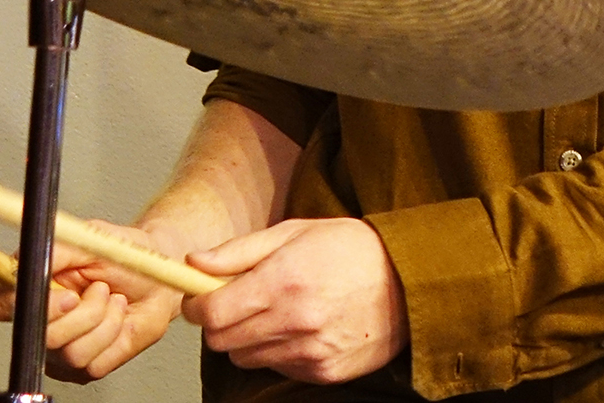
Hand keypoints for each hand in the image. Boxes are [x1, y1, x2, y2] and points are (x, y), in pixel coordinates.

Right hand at [0, 221, 191, 382]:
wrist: (158, 277)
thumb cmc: (123, 256)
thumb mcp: (92, 238)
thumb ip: (58, 249)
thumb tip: (30, 258)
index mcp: (33, 287)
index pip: (2, 305)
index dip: (28, 304)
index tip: (68, 294)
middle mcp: (41, 323)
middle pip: (44, 336)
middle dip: (85, 313)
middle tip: (101, 289)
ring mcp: (60, 350)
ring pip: (72, 354)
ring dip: (104, 322)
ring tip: (113, 301)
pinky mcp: (85, 368)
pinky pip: (94, 365)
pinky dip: (116, 337)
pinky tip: (119, 319)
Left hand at [189, 218, 407, 383]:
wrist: (409, 281)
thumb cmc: (350, 249)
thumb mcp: (294, 231)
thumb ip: (239, 251)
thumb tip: (194, 263)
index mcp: (283, 280)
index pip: (211, 312)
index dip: (197, 305)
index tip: (201, 297)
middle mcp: (294, 320)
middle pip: (221, 342)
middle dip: (220, 322)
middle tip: (238, 302)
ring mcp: (310, 351)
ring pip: (246, 358)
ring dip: (249, 339)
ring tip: (277, 312)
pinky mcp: (324, 372)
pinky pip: (278, 368)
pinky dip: (279, 351)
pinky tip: (301, 328)